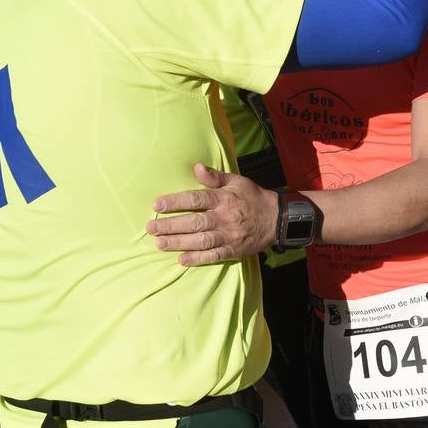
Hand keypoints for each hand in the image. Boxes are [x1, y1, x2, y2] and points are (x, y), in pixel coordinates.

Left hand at [146, 164, 277, 265]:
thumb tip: (196, 167)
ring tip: (160, 244)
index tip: (156, 205)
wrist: (276, 219)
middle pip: (194, 222)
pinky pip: (214, 256)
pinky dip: (198, 259)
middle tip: (151, 228)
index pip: (196, 199)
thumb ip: (214, 177)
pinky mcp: (234, 250)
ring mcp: (229, 236)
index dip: (175, 202)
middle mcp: (225, 218)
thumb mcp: (236, 181)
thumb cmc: (252, 197)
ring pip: (201, 241)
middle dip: (171, 226)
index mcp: (223, 199)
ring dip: (179, 243)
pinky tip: (181, 260)